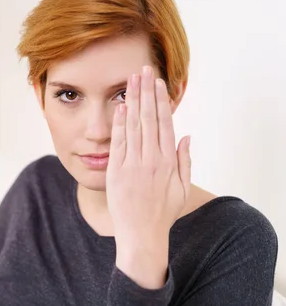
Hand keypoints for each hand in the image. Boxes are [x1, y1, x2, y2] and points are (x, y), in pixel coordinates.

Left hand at [106, 66, 190, 288]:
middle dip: (146, 91)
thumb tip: (187, 136)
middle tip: (144, 70)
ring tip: (132, 79)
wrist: (142, 235)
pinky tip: (121, 106)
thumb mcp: (182, 188)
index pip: (164, 123)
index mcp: (168, 161)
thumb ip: (185, 161)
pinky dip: (120, 123)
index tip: (159, 82)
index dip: (161, 101)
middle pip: (149, 118)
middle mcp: (151, 159)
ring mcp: (133, 164)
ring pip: (134, 125)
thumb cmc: (163, 213)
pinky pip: (119, 142)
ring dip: (133, 100)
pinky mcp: (117, 171)